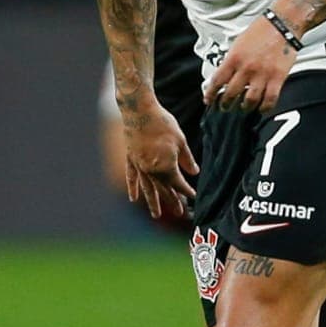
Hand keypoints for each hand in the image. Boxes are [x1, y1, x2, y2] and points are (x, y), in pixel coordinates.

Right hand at [123, 103, 197, 219]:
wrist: (139, 110)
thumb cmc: (163, 123)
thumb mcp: (180, 140)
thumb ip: (187, 159)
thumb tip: (194, 173)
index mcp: (166, 166)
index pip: (178, 183)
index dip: (186, 191)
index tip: (193, 196)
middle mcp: (151, 170)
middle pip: (163, 189)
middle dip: (172, 201)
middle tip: (179, 213)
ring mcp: (139, 165)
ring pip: (147, 187)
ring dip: (152, 202)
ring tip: (156, 215)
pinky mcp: (131, 158)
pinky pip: (132, 177)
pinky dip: (133, 187)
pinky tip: (134, 198)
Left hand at [203, 16, 295, 113]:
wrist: (281, 24)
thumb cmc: (259, 32)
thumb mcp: (238, 43)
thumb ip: (231, 61)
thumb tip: (225, 77)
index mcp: (233, 58)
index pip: (217, 81)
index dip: (210, 94)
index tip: (208, 101)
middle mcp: (246, 68)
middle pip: (230, 94)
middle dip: (225, 105)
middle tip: (225, 108)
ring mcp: (262, 74)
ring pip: (249, 100)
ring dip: (244, 107)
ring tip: (243, 108)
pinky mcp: (278, 77)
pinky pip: (270, 99)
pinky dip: (265, 108)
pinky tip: (262, 108)